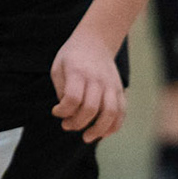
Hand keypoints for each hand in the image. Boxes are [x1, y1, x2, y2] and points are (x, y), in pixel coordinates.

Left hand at [50, 28, 125, 142]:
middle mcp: (97, 79)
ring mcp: (111, 85)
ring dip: (98, 130)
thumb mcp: (58, 67)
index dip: (62, 111)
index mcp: (78, 72)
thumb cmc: (72, 57)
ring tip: (87, 137)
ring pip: (110, 113)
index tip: (55, 111)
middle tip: (66, 125)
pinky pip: (121, 112)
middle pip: (90, 109)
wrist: (96, 41)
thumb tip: (67, 112)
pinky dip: (113, 126)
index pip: (73, 99)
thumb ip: (61, 90)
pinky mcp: (120, 90)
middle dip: (77, 123)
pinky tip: (102, 133)